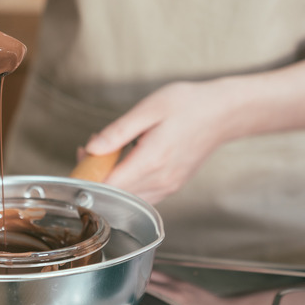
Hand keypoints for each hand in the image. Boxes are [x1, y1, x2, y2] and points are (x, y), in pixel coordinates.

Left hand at [85, 81, 233, 203]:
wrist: (223, 113)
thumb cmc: (188, 105)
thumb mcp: (149, 109)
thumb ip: (118, 132)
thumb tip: (92, 148)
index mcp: (151, 161)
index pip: (108, 185)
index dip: (88, 176)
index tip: (81, 156)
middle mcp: (160, 180)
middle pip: (114, 195)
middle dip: (95, 177)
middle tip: (89, 151)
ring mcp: (168, 187)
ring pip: (127, 199)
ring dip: (110, 182)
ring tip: (107, 154)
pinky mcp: (172, 186)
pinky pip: (141, 196)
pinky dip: (126, 185)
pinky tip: (125, 163)